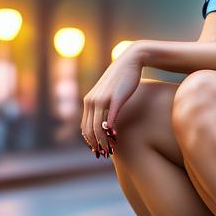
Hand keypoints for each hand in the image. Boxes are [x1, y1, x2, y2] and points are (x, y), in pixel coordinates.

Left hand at [80, 43, 143, 157]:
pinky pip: (110, 120)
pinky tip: (115, 138)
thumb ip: (104, 104)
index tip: (96, 150)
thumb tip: (105, 120)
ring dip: (103, 142)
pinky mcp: (115, 100)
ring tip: (109, 151)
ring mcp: (102, 100)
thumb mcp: (109, 93)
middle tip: (102, 155)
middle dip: (95, 144)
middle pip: (89, 130)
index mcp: (88, 100)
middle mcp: (92, 101)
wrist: (131, 61)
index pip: (85, 127)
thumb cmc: (122, 78)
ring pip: (98, 128)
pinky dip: (110, 132)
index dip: (89, 141)